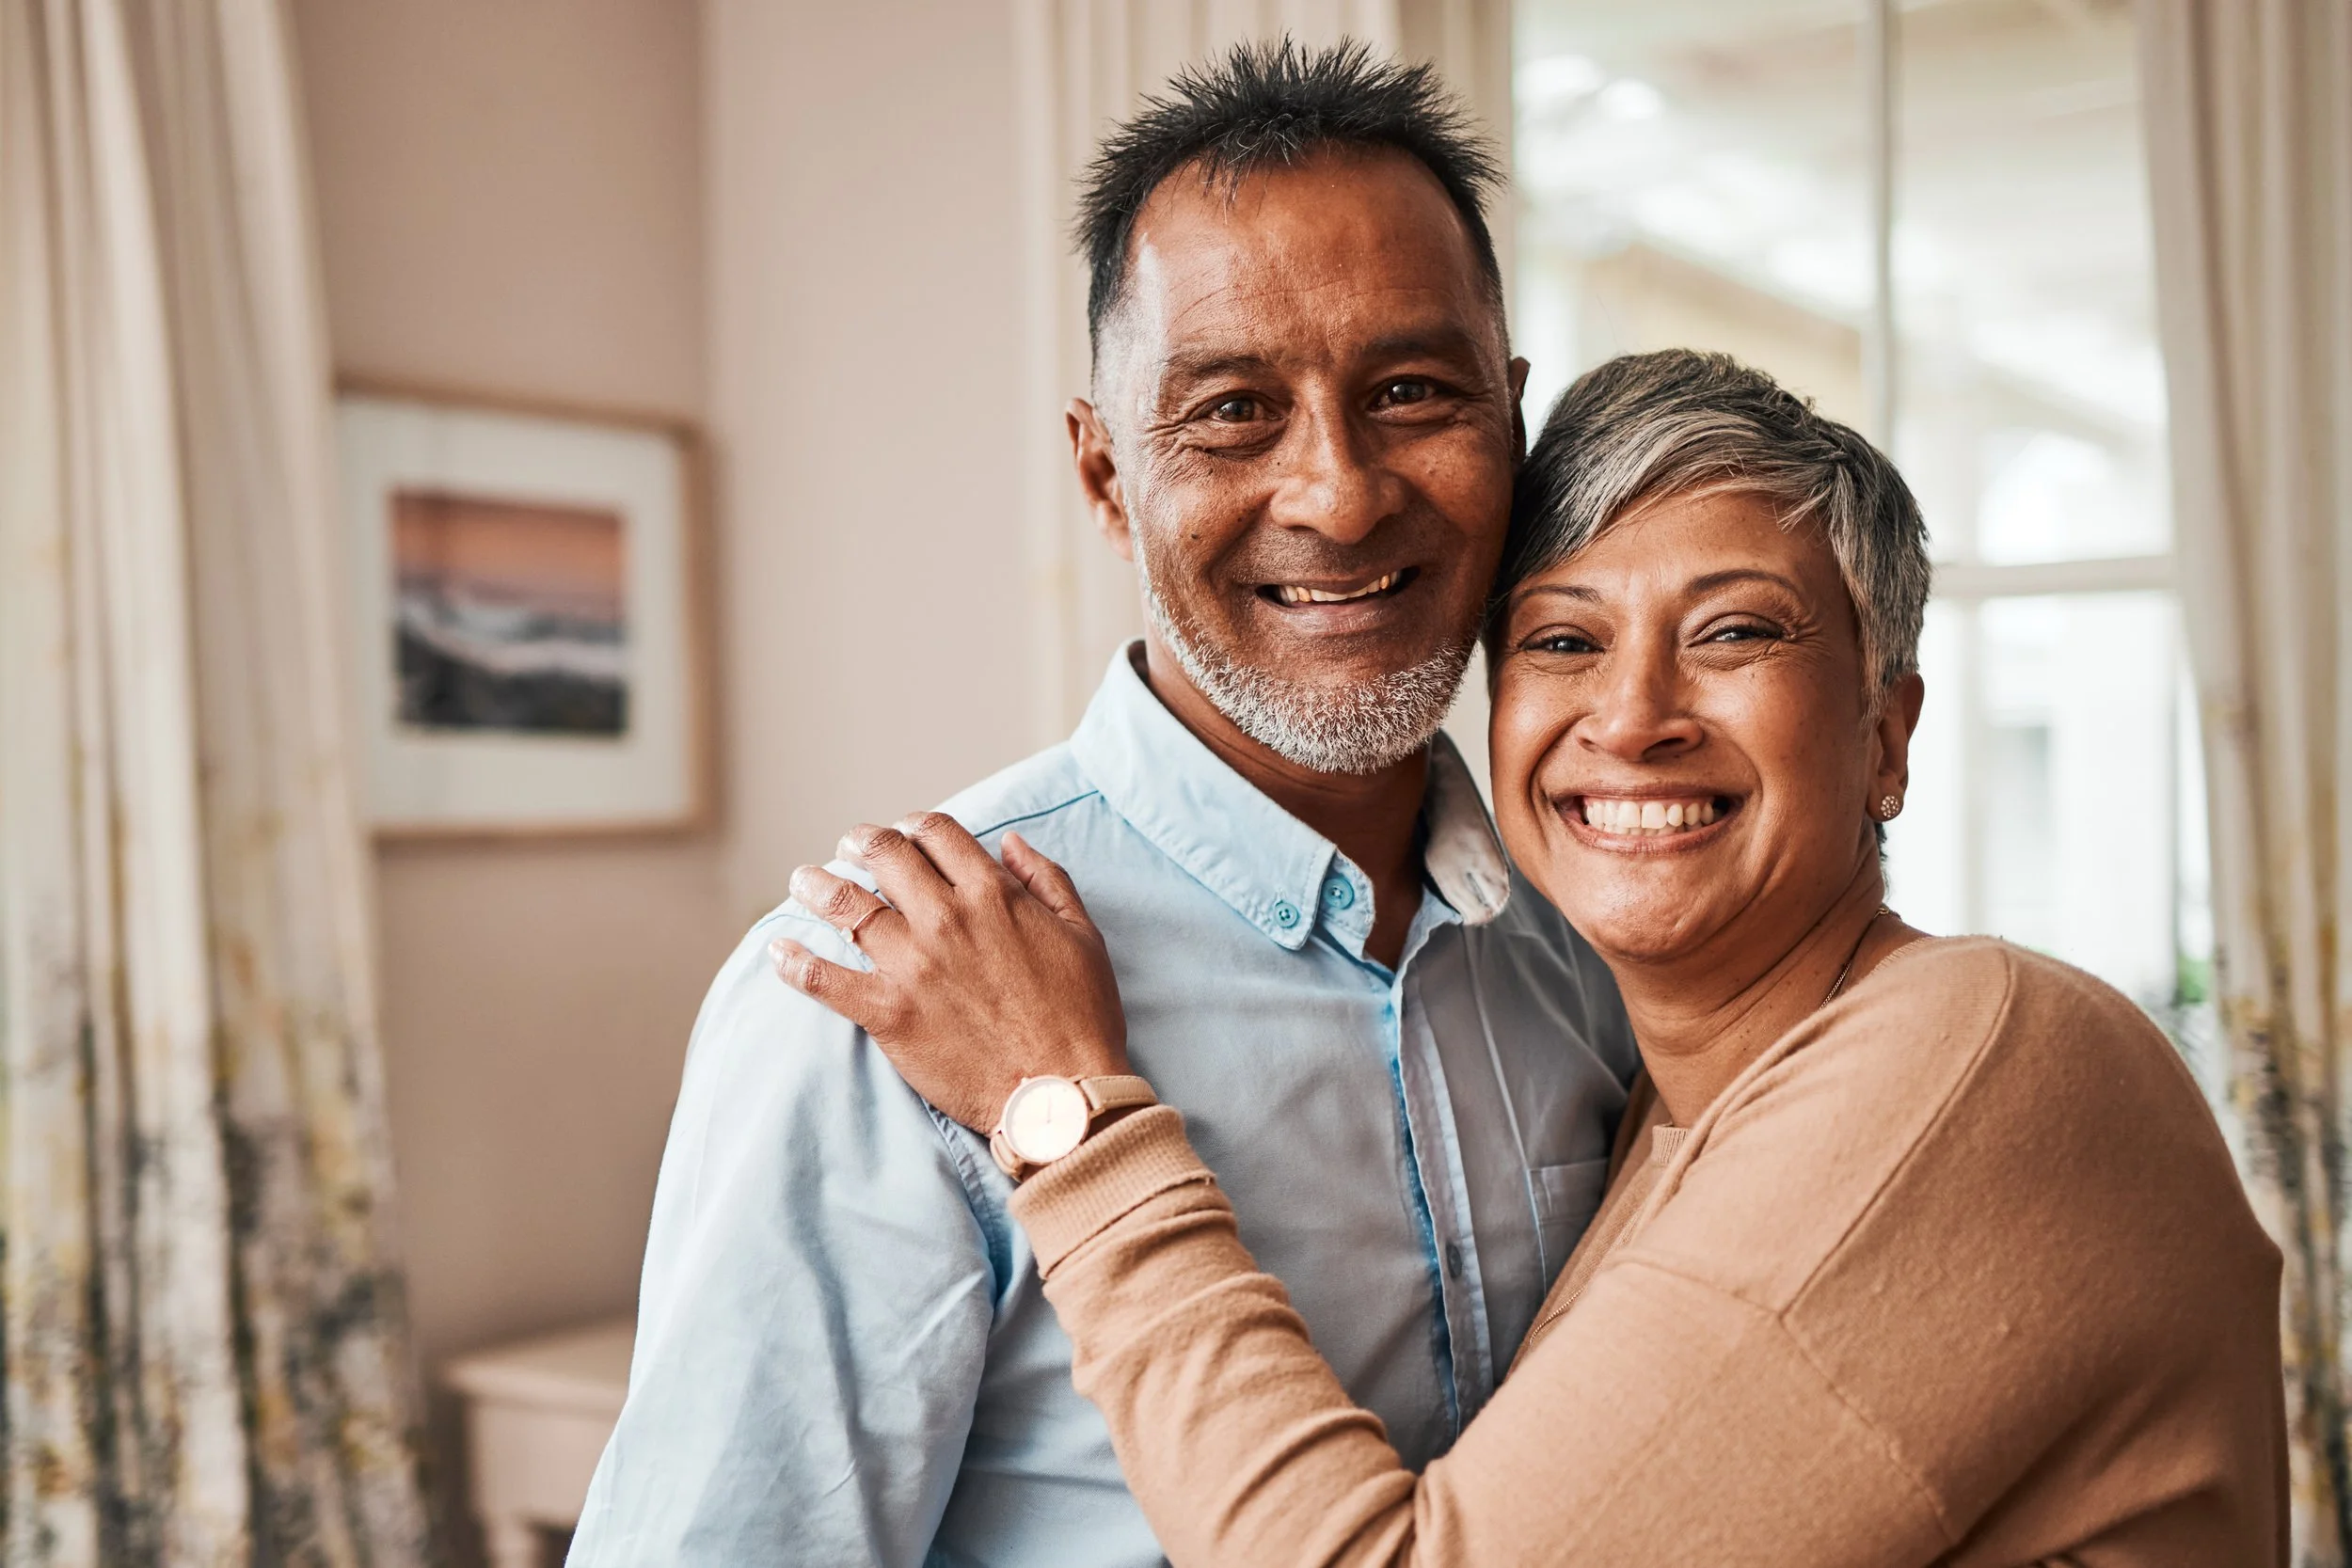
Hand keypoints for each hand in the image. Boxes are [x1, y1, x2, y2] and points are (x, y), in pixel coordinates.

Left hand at [771, 813, 1130, 1133]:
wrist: (1060, 1095)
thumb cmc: (1080, 1017)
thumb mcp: (1083, 935)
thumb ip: (1047, 880)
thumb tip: (1011, 843)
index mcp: (993, 895)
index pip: (936, 833)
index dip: (913, 826)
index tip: (902, 834)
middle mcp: (946, 919)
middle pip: (884, 856)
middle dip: (861, 843)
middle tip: (848, 848)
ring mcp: (913, 965)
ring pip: (846, 905)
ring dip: (817, 886)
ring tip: (804, 881)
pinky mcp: (888, 1013)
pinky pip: (825, 981)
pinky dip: (795, 962)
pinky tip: (779, 950)